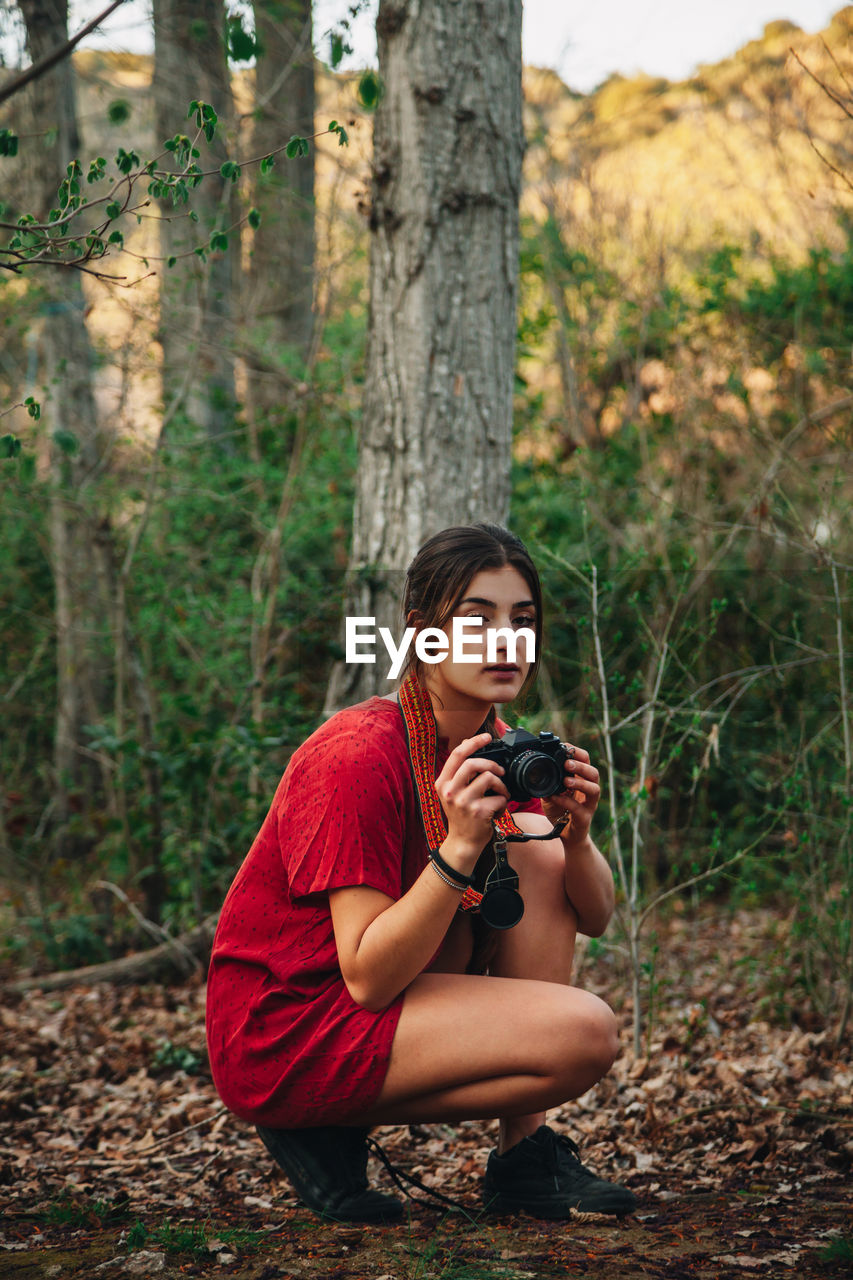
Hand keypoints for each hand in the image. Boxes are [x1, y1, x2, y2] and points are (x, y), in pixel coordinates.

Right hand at [434, 734, 509, 865]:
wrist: (462, 842)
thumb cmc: (461, 815)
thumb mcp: (452, 792)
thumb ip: (458, 771)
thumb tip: (466, 743)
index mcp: (442, 783)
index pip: (457, 755)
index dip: (473, 742)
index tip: (487, 737)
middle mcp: (450, 791)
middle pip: (473, 763)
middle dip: (491, 764)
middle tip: (500, 771)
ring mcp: (463, 802)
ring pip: (489, 778)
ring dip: (501, 785)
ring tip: (501, 793)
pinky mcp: (478, 812)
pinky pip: (499, 798)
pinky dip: (503, 802)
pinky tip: (498, 810)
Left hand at [542, 745, 600, 849]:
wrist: (567, 836)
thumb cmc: (561, 812)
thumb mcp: (551, 793)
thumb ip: (546, 782)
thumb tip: (533, 770)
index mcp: (582, 781)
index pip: (586, 762)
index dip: (578, 753)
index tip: (566, 747)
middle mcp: (588, 791)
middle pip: (593, 773)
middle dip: (581, 766)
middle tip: (567, 763)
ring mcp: (589, 805)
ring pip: (594, 789)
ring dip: (580, 783)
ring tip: (567, 781)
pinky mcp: (585, 818)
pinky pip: (579, 809)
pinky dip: (568, 802)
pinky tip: (557, 797)